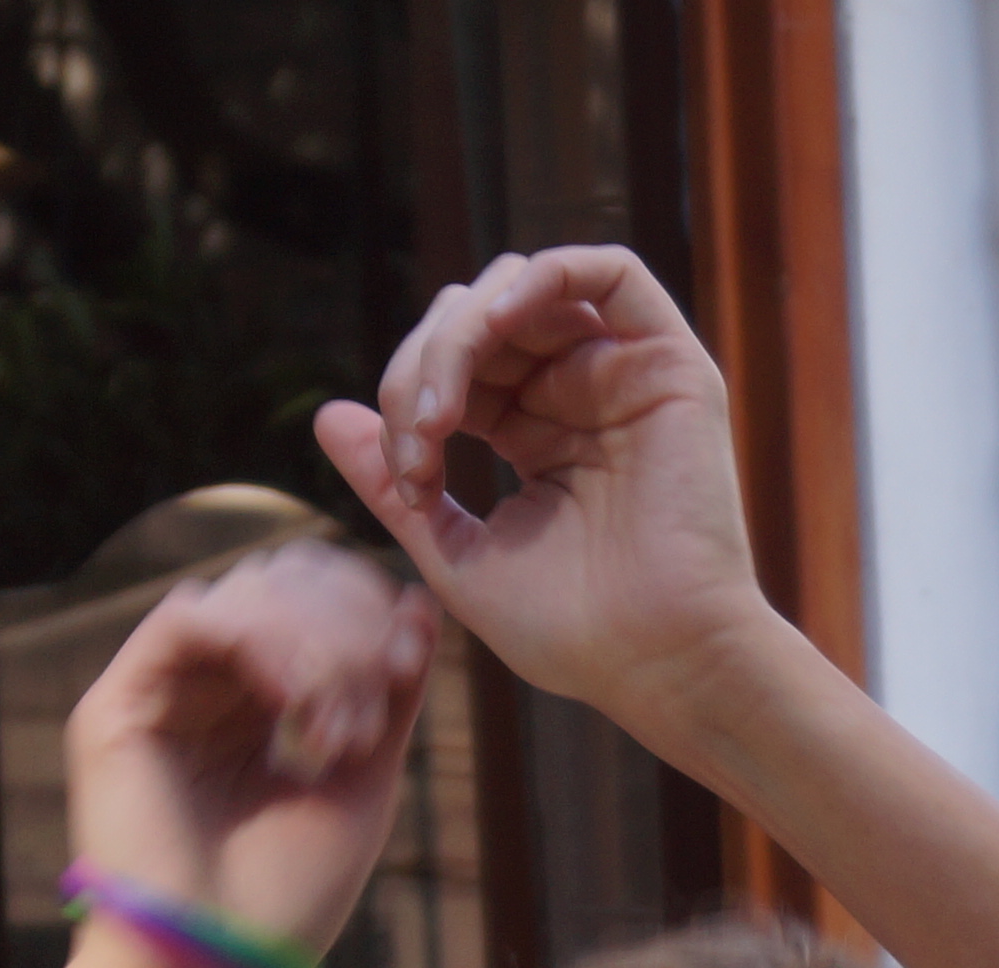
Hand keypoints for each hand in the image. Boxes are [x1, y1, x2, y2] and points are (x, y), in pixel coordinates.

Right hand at [61, 542, 431, 967]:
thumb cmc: (286, 898)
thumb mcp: (364, 781)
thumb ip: (390, 691)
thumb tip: (416, 601)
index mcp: (258, 706)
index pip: (311, 600)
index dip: (364, 609)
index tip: (405, 669)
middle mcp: (204, 688)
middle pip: (279, 582)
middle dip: (345, 628)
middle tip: (369, 716)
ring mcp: (157, 692)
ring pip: (242, 594)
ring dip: (314, 649)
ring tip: (335, 737)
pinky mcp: (116, 706)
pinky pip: (191, 619)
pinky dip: (262, 644)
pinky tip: (297, 705)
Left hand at [318, 246, 764, 724]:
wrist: (663, 665)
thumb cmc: (575, 633)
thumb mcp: (458, 554)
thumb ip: (394, 485)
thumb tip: (327, 414)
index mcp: (535, 434)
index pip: (453, 366)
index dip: (407, 398)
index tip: (407, 482)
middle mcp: (579, 394)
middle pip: (477, 317)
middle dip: (422, 365)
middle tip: (417, 440)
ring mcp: (625, 376)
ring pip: (525, 289)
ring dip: (461, 331)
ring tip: (442, 408)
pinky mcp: (671, 367)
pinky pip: (609, 272)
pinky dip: (542, 276)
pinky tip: (497, 316)